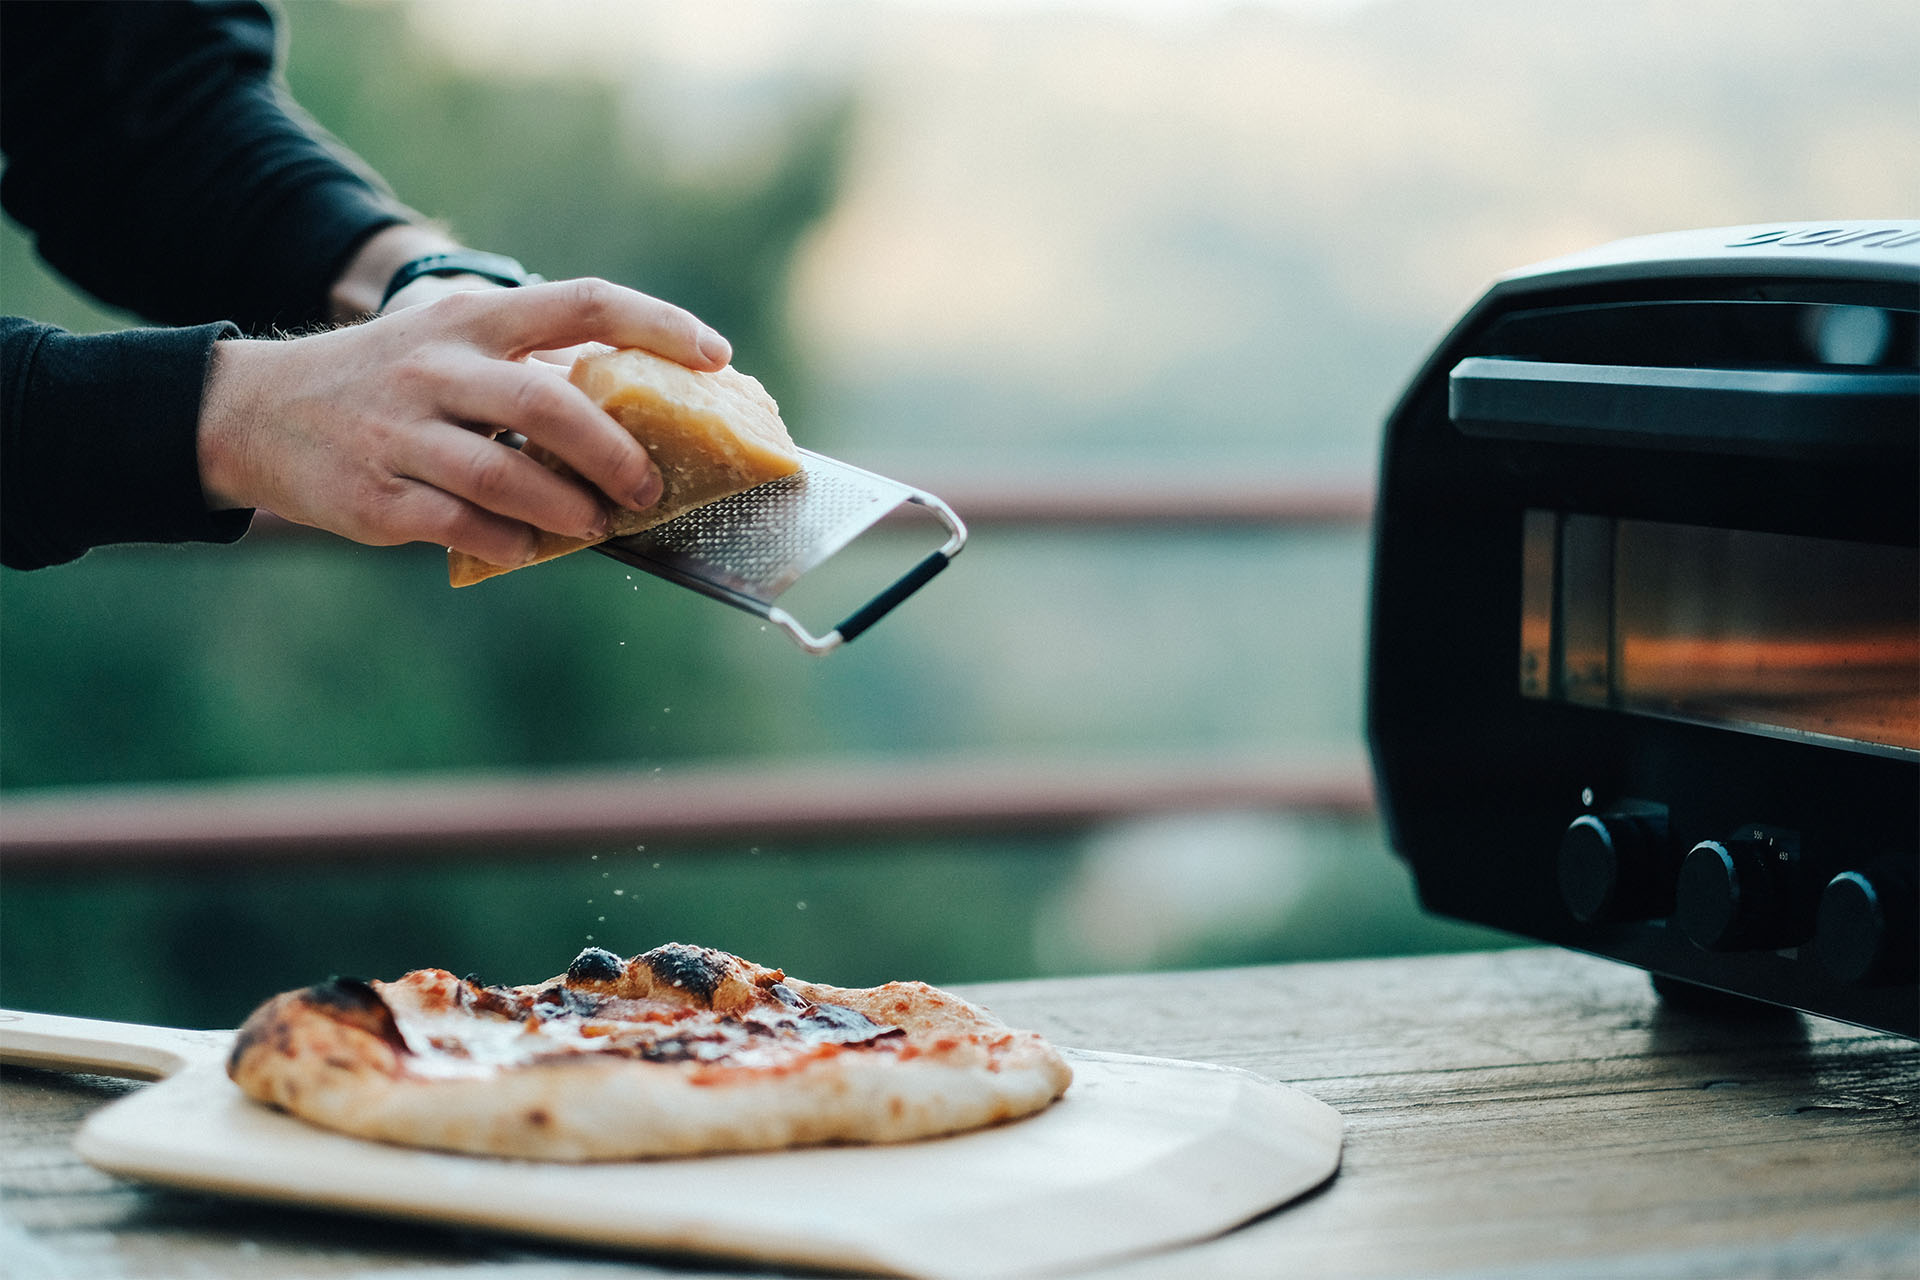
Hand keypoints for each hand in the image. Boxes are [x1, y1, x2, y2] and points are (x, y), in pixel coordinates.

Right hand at [197, 278, 732, 568]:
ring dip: (567, 508)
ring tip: (595, 523)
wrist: (249, 413)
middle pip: (548, 404)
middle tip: (649, 487)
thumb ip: (526, 368)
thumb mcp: (447, 346)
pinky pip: (460, 524)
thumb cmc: (384, 384)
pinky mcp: (375, 495)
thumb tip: (632, 418)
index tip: (716, 357)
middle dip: (613, 452)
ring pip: (504, 474)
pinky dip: (509, 540)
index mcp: (472, 321)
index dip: (658, 324)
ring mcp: (402, 432)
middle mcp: (438, 367)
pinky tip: (530, 546)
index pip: (582, 302)